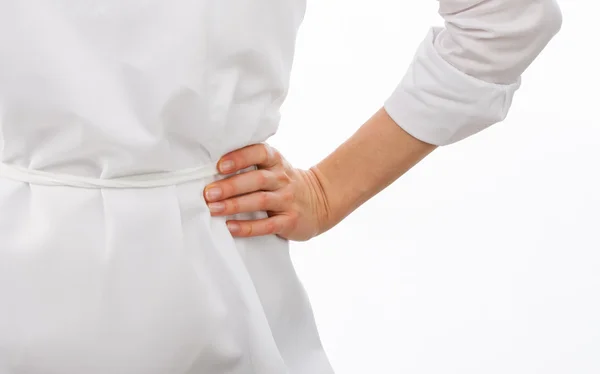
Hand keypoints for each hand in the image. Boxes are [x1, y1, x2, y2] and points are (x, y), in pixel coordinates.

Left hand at [203, 143, 330, 240]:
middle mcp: (283, 179)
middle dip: (231, 185)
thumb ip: (251, 166)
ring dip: (235, 205)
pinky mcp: (289, 221)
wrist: (321, 202)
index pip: (260, 153)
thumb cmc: (284, 184)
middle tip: (208, 192)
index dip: (240, 157)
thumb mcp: (274, 168)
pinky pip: (267, 225)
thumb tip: (211, 171)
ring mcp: (287, 200)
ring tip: (213, 208)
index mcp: (276, 162)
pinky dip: (247, 227)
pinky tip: (230, 227)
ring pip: (260, 201)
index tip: (220, 165)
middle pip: (257, 179)